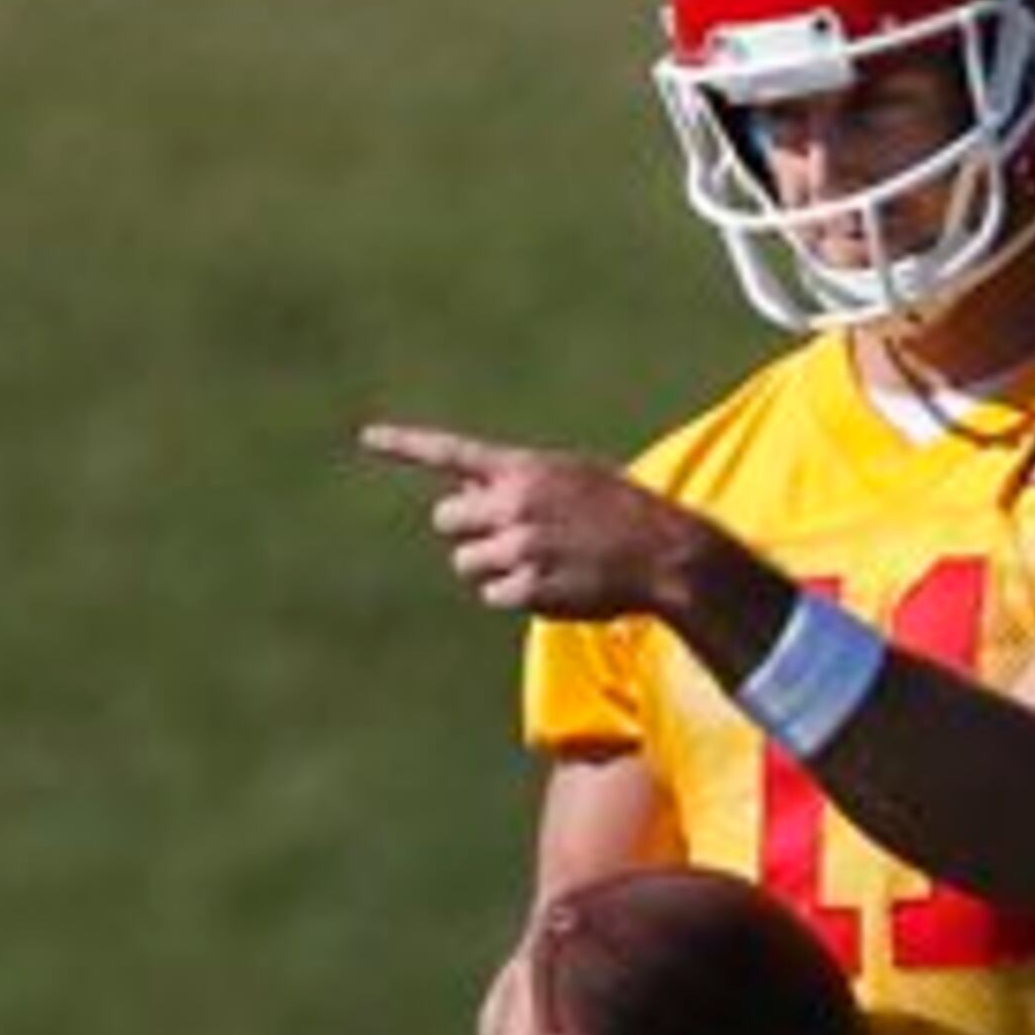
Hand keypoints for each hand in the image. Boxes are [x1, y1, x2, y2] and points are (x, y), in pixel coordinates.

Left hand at [362, 420, 699, 621]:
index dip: (405, 445)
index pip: (452, 453)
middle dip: (468, 531)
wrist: (667, 554)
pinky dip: (517, 596)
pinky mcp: (530, 588)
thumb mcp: (573, 477)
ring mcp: (521, 547)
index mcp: (524, 469)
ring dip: (492, 568)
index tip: (367, 437)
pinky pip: (494, 596)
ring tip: (539, 565)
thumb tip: (465, 486)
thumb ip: (519, 479)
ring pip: (465, 564)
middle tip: (507, 538)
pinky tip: (555, 586)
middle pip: (446, 519)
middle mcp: (514, 504)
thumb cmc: (623, 513)